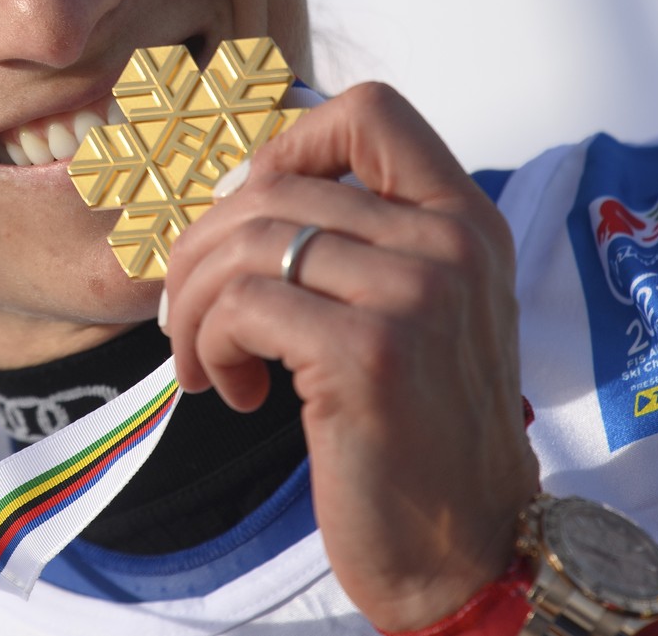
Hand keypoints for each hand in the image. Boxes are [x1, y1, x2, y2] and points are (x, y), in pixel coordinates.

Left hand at [161, 83, 539, 630]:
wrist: (466, 547)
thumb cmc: (422, 434)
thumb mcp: (422, 314)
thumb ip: (363, 244)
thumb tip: (243, 191)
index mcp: (467, 221)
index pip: (371, 111)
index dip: (288, 144)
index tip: (253, 217)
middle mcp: (451, 244)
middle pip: (277, 184)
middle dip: (204, 248)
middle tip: (190, 313)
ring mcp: (417, 295)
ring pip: (248, 242)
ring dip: (196, 305)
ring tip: (206, 360)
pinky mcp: (371, 354)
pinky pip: (242, 307)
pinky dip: (210, 345)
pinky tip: (231, 391)